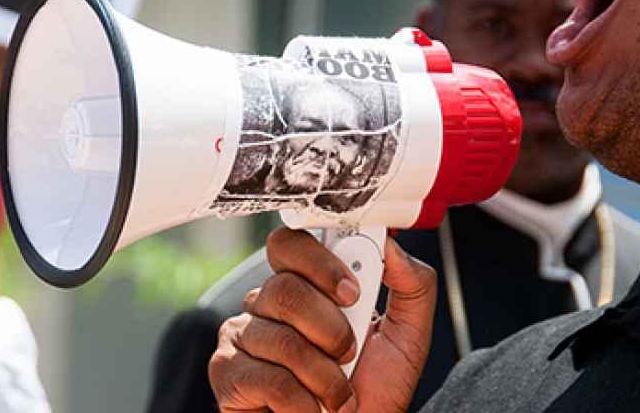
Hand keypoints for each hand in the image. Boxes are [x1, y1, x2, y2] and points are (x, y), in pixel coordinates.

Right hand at [210, 228, 436, 411]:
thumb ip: (411, 285)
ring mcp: (241, 336)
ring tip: (335, 395)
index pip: (290, 244)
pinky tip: (309, 410)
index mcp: (302, 285)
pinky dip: (303, 404)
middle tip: (349, 353)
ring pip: (282, 340)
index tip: (353, 293)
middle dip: (331, 329)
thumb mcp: (407, 337)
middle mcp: (265, 304)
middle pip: (285, 290)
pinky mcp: (227, 373)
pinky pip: (269, 379)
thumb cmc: (372, 391)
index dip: (320, 263)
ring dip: (325, 378)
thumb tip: (392, 245)